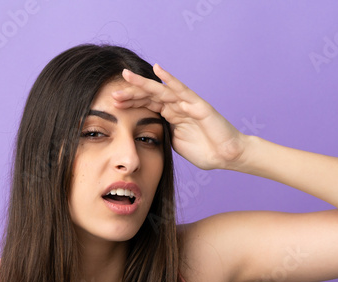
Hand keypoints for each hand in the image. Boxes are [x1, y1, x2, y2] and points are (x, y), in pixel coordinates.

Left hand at [112, 63, 247, 170]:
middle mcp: (176, 105)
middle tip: (112, 92)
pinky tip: (157, 69)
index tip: (111, 105)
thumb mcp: (175, 144)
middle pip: (149, 96)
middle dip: (131, 94)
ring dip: (143, 84)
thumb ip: (162, 134)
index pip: (146, 105)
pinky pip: (181, 89)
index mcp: (170, 115)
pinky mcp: (197, 104)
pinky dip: (169, 78)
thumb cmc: (204, 151)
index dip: (130, 104)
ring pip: (161, 90)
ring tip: (126, 76)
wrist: (225, 156)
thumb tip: (143, 134)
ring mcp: (186, 103)